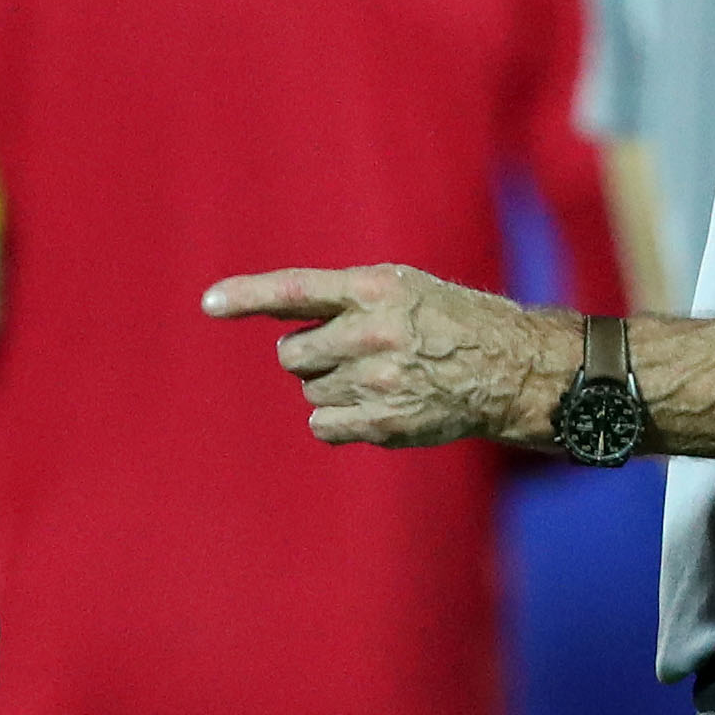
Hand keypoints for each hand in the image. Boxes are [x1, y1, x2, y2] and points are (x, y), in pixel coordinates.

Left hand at [200, 264, 564, 447]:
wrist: (506, 367)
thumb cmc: (446, 320)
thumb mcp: (401, 287)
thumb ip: (344, 299)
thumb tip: (283, 324)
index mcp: (374, 288)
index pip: (295, 289)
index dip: (247, 295)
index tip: (208, 303)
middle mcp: (372, 332)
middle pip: (293, 353)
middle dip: (311, 355)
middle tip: (350, 351)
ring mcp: (377, 380)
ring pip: (309, 391)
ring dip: (331, 387)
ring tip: (378, 377)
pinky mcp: (383, 423)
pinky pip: (323, 426)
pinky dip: (338, 420)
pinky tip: (373, 406)